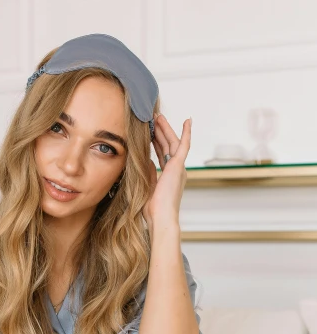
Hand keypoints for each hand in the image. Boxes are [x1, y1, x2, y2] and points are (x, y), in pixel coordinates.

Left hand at [143, 114, 191, 238]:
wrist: (160, 217)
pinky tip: (187, 121)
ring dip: (166, 129)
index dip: (157, 142)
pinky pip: (184, 145)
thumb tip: (146, 160)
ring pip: (172, 143)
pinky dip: (186, 133)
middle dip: (160, 132)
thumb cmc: (152, 210)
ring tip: (158, 116)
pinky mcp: (179, 166)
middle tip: (154, 118)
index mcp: (168, 176)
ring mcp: (179, 168)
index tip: (151, 132)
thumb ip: (148, 172)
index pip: (162, 154)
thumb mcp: (147, 186)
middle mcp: (176, 171)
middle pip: (167, 146)